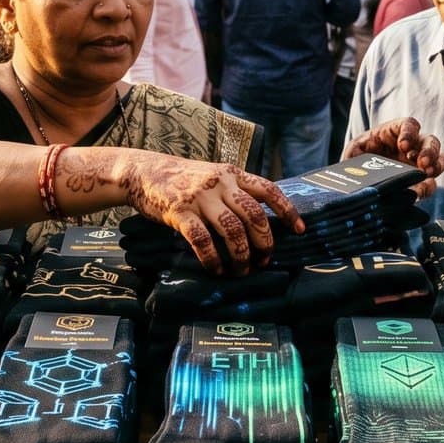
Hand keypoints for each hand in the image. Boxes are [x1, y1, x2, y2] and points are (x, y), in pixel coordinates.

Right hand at [123, 156, 302, 275]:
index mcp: (232, 174)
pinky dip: (213, 259)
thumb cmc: (182, 179)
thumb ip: (234, 191)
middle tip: (265, 261)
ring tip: (242, 270)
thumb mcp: (213, 175)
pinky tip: (216, 270)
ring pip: (232, 230)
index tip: (300, 230)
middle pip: (254, 215)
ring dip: (241, 255)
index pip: (268, 191)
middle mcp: (220, 184)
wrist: (143, 172)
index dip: (287, 211)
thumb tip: (260, 218)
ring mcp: (200, 198)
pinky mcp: (180, 212)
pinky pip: (203, 240)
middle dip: (264, 242)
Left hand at [342, 117, 443, 197]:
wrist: (355, 181)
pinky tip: (419, 191)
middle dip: (429, 151)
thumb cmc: (356, 160)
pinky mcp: (420, 183)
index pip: (410, 125)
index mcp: (396, 133)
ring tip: (427, 173)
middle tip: (422, 163)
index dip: (410, 133)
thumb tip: (362, 165)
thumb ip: (359, 153)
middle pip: (430, 141)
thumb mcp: (353, 152)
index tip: (403, 145)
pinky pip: (431, 184)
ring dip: (437, 165)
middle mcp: (412, 146)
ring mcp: (418, 165)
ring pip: (440, 159)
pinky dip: (428, 187)